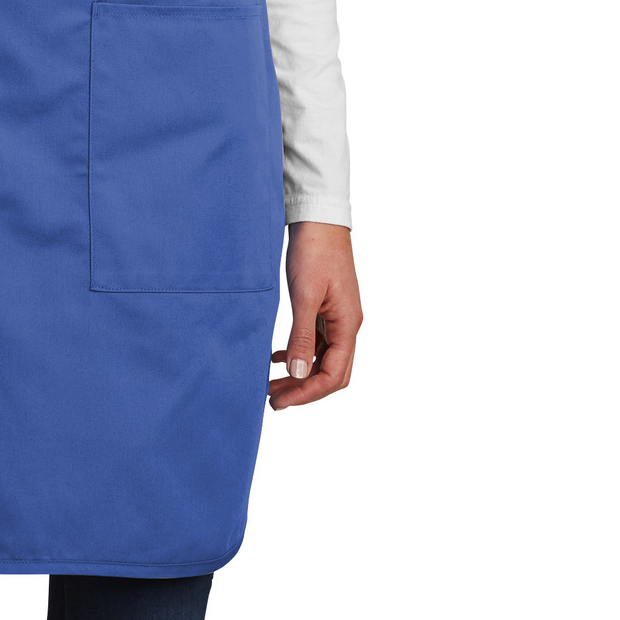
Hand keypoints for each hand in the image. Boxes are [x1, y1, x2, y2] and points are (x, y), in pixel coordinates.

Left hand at [268, 221, 361, 410]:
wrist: (319, 218)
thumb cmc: (314, 251)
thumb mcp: (304, 295)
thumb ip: (302, 336)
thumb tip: (299, 375)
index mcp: (348, 325)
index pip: (333, 374)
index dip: (307, 393)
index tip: (281, 401)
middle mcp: (347, 325)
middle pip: (332, 373)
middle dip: (304, 390)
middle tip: (274, 400)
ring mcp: (338, 317)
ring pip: (323, 358)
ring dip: (300, 374)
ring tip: (272, 385)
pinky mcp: (327, 308)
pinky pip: (317, 341)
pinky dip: (300, 353)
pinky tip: (278, 357)